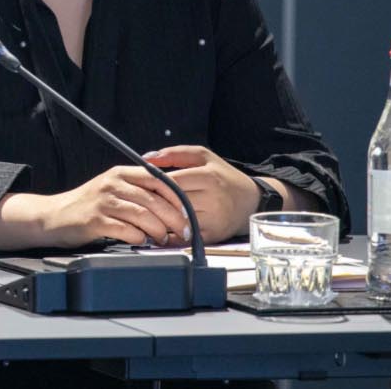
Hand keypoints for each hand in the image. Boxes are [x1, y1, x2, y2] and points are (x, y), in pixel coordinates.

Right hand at [38, 164, 190, 247]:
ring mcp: (103, 202)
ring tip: (163, 239)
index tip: (186, 212)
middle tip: (184, 232)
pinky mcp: (96, 221)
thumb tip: (171, 204)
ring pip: (143, 216)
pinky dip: (139, 238)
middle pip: (154, 200)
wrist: (54, 216)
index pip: (157, 179)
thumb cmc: (87, 206)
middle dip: (174, 218)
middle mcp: (112, 184)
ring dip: (159, 231)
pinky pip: (127, 231)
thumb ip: (136, 190)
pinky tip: (141, 241)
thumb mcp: (111, 189)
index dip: (176, 196)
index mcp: (120, 173)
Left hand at [142, 145, 260, 242]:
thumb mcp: (203, 157)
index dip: (153, 184)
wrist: (251, 201)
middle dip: (154, 201)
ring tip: (148, 212)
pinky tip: (160, 227)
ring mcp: (213, 220)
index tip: (141, 184)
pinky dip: (169, 233)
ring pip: (177, 221)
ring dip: (160, 218)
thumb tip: (146, 159)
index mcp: (209, 177)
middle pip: (173, 202)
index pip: (172, 182)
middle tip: (139, 200)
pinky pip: (184, 237)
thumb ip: (174, 154)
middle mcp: (213, 200)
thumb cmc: (223, 176)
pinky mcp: (213, 236)